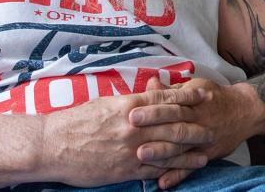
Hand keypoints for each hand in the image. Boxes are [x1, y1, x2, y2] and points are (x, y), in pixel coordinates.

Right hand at [38, 85, 210, 187]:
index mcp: (129, 106)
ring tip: (205, 152)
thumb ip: (130, 101)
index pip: (166, 99)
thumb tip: (149, 92)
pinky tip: (183, 171)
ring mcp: (132, 149)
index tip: (204, 96)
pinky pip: (155, 170)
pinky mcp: (125, 169)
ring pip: (169, 149)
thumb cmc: (76, 121)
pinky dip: (171, 170)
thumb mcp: (105, 104)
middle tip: (212, 128)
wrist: (52, 145)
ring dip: (190, 151)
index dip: (188, 98)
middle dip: (196, 127)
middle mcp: (135, 126)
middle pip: (174, 125)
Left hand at [131, 78, 262, 189]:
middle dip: (153, 129)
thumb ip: (171, 89)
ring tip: (141, 155)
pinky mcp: (208, 154)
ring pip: (181, 147)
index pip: (171, 104)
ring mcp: (204, 139)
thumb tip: (150, 83)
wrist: (246, 111)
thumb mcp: (196, 86)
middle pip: (175, 124)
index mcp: (194, 101)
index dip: (152, 108)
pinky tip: (163, 183)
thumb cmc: (215, 97)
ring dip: (161, 153)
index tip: (132, 111)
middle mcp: (199, 120)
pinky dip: (178, 175)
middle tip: (131, 132)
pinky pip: (192, 166)